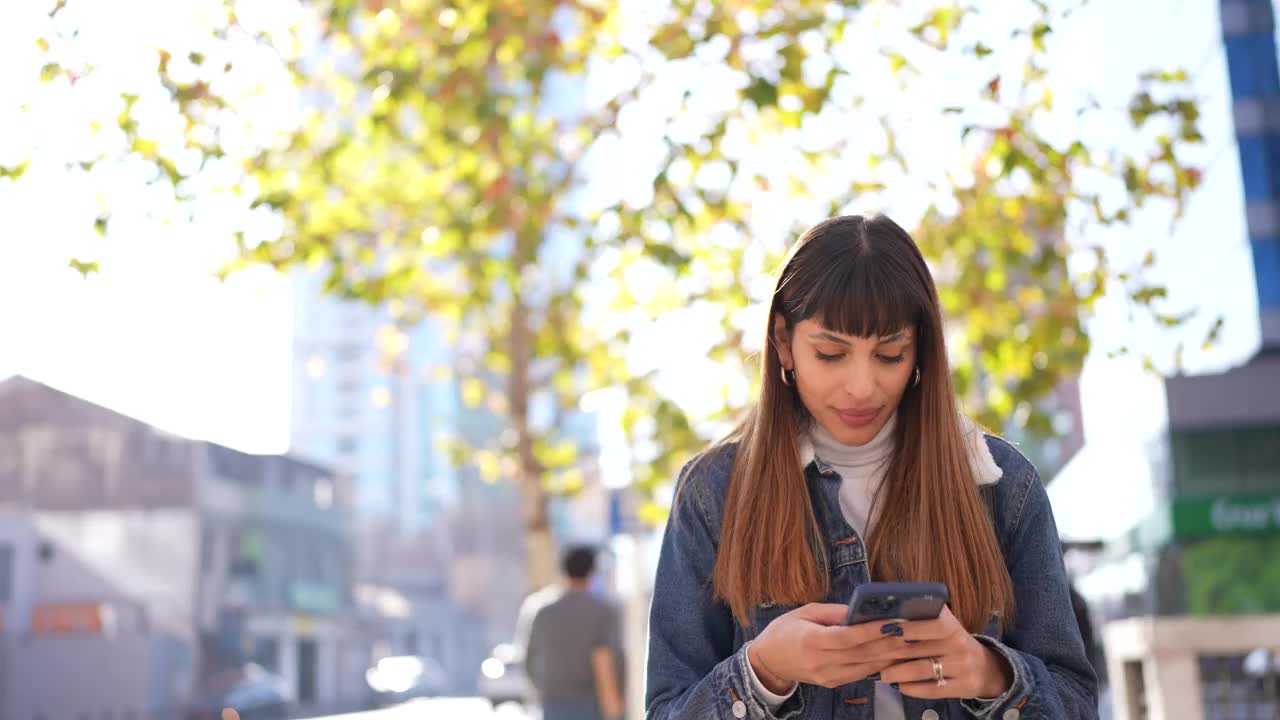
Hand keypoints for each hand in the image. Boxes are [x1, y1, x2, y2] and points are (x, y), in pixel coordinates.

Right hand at [747, 603, 896, 692]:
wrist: (768, 661)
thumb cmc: (785, 630)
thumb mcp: (805, 612)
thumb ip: (833, 612)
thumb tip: (862, 609)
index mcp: (810, 642)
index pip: (847, 638)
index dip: (872, 630)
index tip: (893, 621)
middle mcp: (821, 663)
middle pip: (861, 654)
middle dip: (889, 643)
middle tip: (912, 631)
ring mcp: (828, 677)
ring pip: (866, 667)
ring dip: (890, 656)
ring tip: (910, 642)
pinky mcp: (833, 683)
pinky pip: (861, 674)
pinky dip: (879, 664)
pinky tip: (894, 655)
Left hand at [874, 606, 1013, 699]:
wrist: (986, 668)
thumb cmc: (952, 642)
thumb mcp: (943, 626)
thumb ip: (921, 619)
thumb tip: (885, 615)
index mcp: (952, 625)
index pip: (929, 623)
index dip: (906, 626)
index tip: (881, 628)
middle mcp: (959, 644)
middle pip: (918, 649)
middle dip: (890, 652)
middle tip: (868, 655)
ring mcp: (962, 667)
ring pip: (923, 670)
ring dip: (898, 673)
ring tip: (881, 675)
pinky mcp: (963, 687)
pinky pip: (933, 689)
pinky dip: (913, 689)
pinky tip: (899, 687)